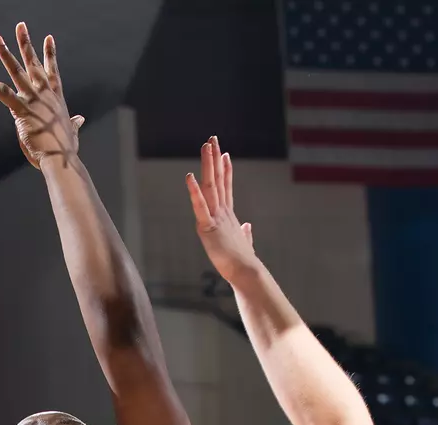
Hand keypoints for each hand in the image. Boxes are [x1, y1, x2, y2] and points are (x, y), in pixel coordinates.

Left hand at [0, 23, 83, 169]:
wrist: (61, 158)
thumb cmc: (65, 150)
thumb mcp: (72, 132)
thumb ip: (74, 124)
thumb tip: (79, 120)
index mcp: (56, 99)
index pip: (52, 71)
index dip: (50, 54)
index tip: (48, 38)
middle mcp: (45, 94)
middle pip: (34, 64)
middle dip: (26, 44)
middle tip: (20, 26)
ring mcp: (33, 99)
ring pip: (17, 72)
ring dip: (5, 53)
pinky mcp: (22, 109)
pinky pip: (1, 92)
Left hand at [186, 136, 259, 285]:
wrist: (246, 272)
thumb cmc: (243, 262)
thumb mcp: (243, 243)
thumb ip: (245, 233)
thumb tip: (248, 227)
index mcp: (228, 216)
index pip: (226, 188)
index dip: (225, 170)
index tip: (225, 154)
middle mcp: (223, 212)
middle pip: (218, 180)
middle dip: (215, 159)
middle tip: (213, 139)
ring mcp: (216, 218)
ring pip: (210, 186)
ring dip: (208, 165)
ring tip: (207, 146)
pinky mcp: (208, 228)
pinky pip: (200, 206)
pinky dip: (194, 192)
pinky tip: (189, 177)